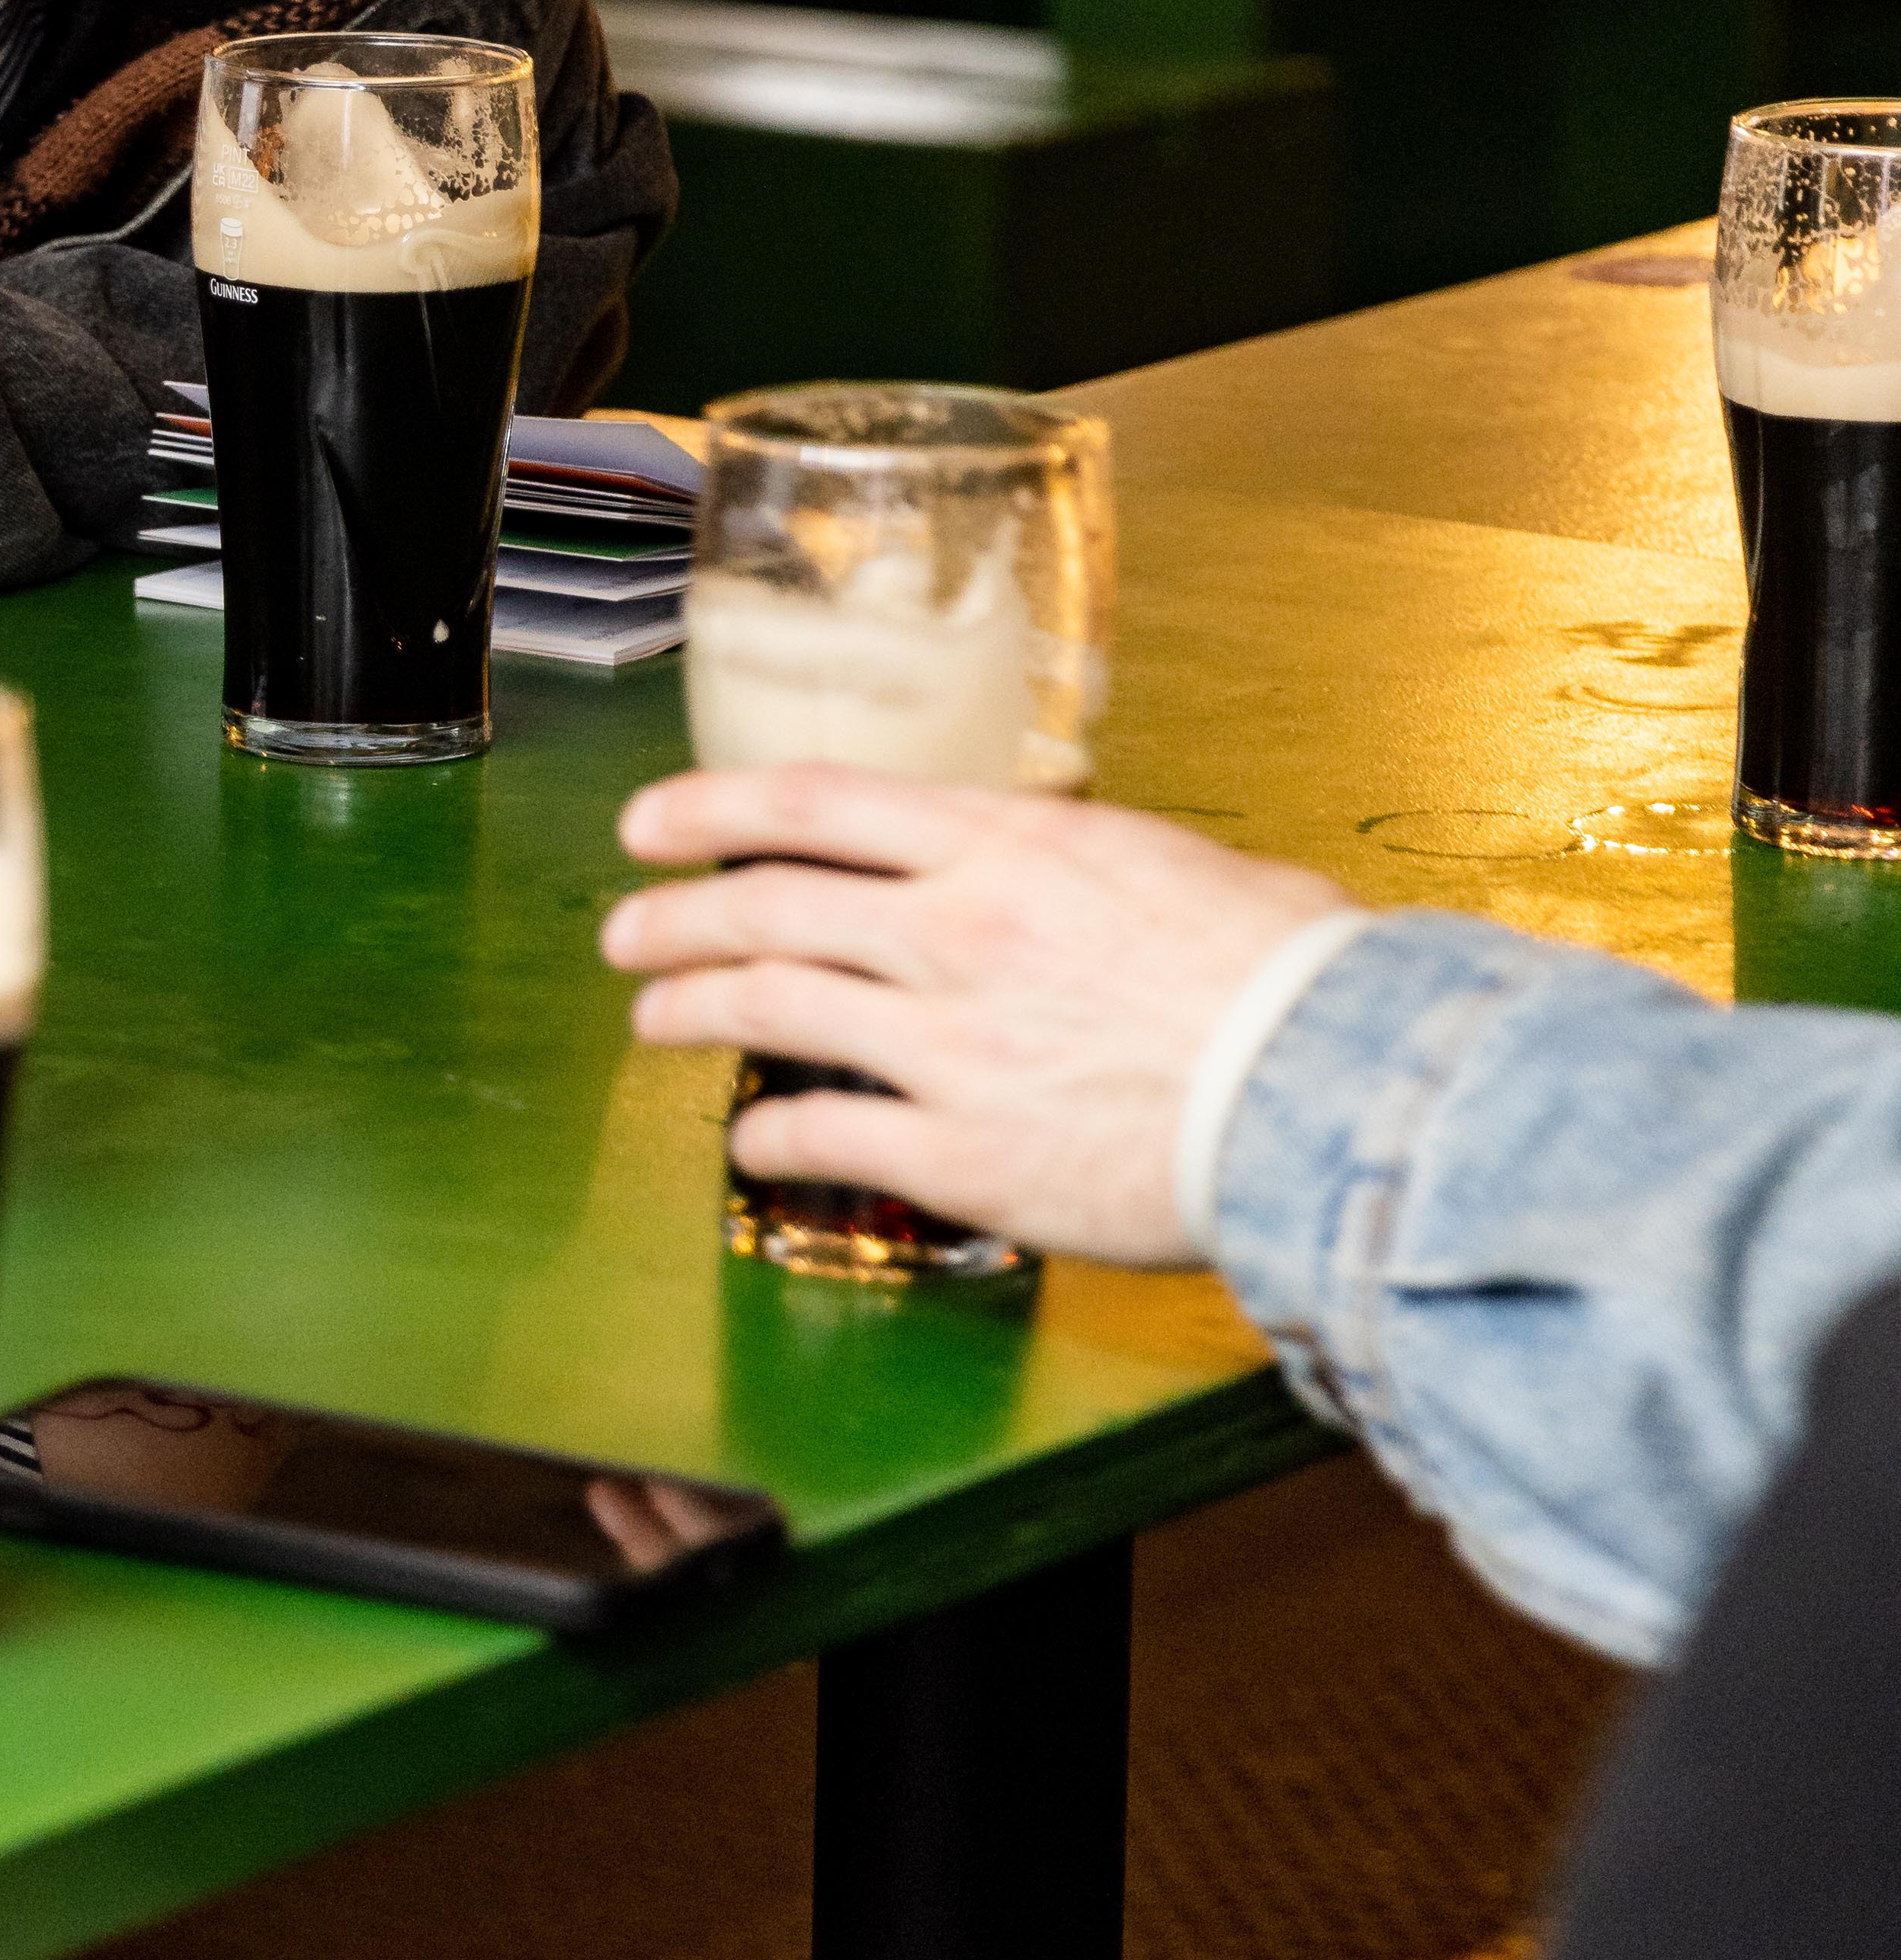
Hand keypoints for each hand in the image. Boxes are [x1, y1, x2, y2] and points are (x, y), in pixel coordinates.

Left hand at [600, 768, 1354, 1265]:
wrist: (1332, 1090)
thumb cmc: (1287, 979)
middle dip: (675, 917)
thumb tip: (1062, 869)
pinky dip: (767, 1137)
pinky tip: (749, 1143)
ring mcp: (947, 1045)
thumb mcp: (1171, 869)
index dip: (710, 810)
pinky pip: (826, 1137)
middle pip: (765, 909)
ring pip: (770, 1012)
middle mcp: (954, 932)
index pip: (813, 805)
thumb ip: (1081, 866)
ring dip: (692, 1010)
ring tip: (652, 1016)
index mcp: (1005, 848)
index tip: (648, 823)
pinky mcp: (963, 1154)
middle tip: (627, 930)